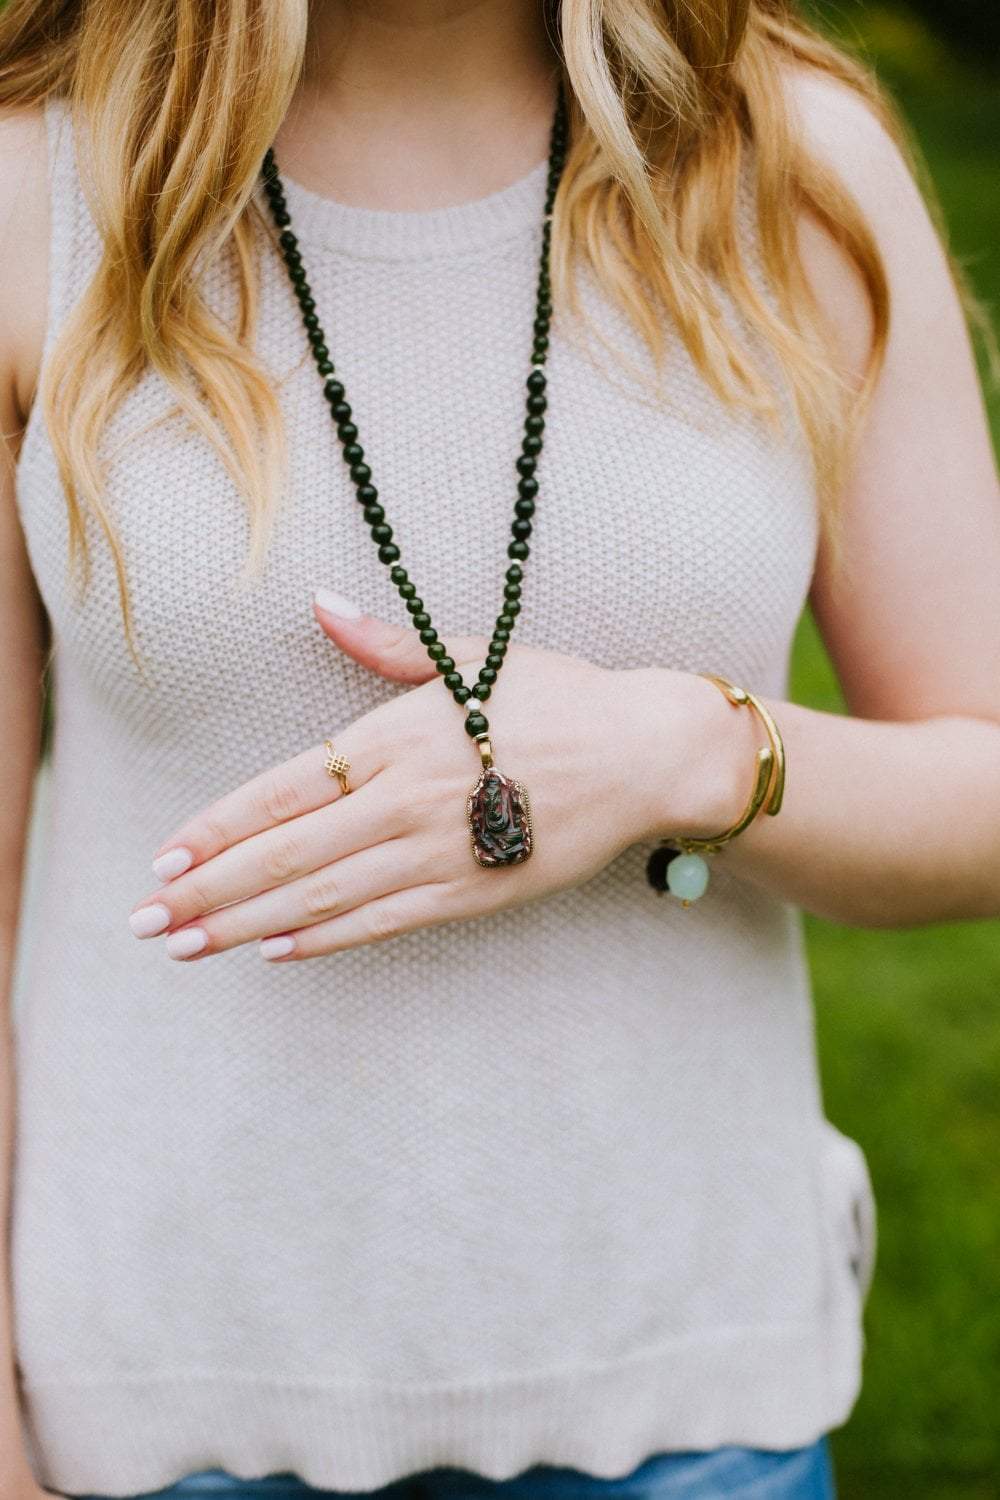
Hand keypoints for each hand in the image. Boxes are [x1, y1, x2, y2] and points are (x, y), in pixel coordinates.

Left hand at [128, 600, 727, 960]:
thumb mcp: (468, 656)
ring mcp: (443, 850)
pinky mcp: (477, 891)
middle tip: (147, 921)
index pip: (283, 790)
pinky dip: (327, 938)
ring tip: (188, 945)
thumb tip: (319, 602)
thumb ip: (383, 644)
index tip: (164, 857)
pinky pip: (386, 921)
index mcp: (398, 735)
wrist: (643, 751)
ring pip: (326, 896)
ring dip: (247, 923)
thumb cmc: (553, 697)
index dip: (217, 827)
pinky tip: (275, 951)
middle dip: (209, 891)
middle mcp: (409, 797)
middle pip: (288, 854)